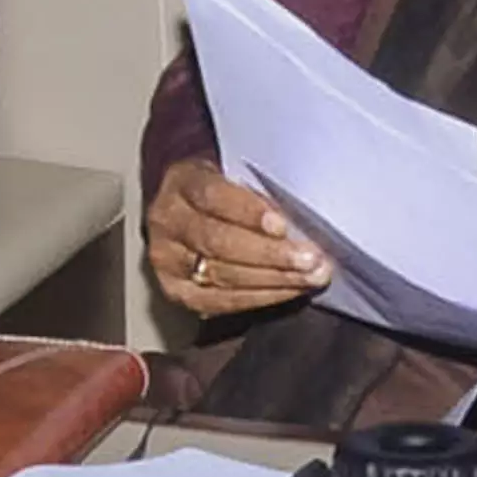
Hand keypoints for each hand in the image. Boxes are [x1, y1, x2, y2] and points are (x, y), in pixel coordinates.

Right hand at [147, 159, 326, 316]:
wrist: (183, 212)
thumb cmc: (219, 191)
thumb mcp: (232, 175)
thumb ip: (256, 195)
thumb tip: (294, 225)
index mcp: (182, 182)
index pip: (212, 196)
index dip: (247, 211)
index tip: (282, 225)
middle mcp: (167, 222)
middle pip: (217, 241)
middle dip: (270, 254)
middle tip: (310, 260)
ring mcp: (167, 261)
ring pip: (221, 275)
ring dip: (273, 279)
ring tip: (308, 278)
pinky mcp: (176, 292)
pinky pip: (220, 301)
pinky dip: (260, 297)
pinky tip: (288, 291)